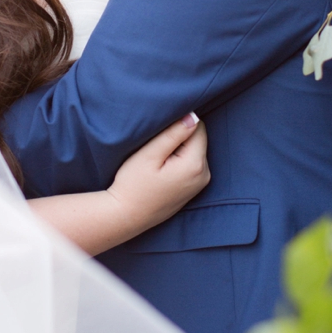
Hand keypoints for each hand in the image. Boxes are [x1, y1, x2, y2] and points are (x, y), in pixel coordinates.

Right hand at [106, 114, 209, 243]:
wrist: (127, 216)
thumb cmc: (134, 185)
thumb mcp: (150, 154)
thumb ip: (173, 133)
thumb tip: (193, 116)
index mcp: (195, 164)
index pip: (198, 128)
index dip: (179, 124)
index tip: (160, 134)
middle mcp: (204, 175)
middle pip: (198, 140)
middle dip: (180, 138)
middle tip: (156, 148)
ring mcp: (200, 184)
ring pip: (195, 151)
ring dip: (179, 150)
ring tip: (157, 161)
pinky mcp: (194, 189)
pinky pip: (192, 164)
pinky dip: (179, 161)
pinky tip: (162, 170)